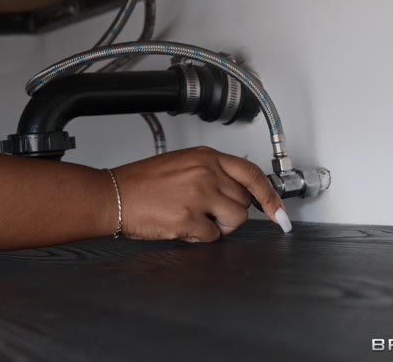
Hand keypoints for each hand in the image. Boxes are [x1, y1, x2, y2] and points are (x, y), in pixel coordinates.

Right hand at [112, 146, 290, 242]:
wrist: (113, 196)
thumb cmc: (140, 184)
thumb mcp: (180, 165)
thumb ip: (211, 174)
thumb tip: (238, 194)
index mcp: (205, 157)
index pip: (251, 175)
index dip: (270, 196)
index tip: (280, 213)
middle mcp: (206, 172)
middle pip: (244, 202)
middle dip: (230, 213)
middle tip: (206, 213)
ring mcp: (199, 195)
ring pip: (235, 221)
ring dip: (219, 227)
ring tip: (192, 219)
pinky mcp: (189, 219)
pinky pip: (213, 237)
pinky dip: (200, 237)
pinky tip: (180, 226)